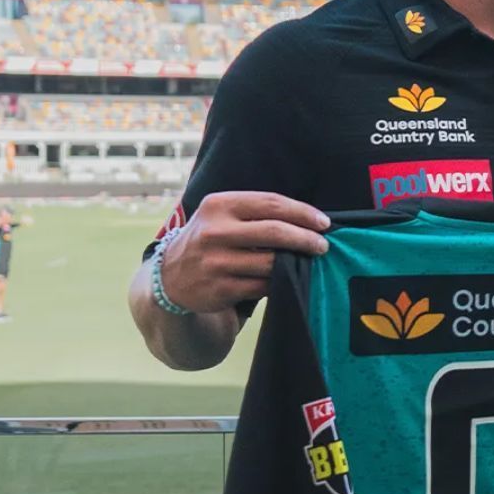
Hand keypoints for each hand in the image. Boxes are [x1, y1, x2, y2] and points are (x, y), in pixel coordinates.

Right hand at [160, 191, 329, 314]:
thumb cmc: (209, 239)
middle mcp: (214, 232)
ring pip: (271, 262)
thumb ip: (255, 213)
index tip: (324, 222)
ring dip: (297, 263)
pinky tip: (288, 278)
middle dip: (306, 239)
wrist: (169, 278)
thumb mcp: (221, 216)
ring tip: (309, 261)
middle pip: (274, 232)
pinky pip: (263, 285)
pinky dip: (280, 282)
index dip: (303, 213)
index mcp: (219, 206)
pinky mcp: (220, 288)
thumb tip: (308, 218)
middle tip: (323, 245)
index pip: (271, 204)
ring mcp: (215, 262)